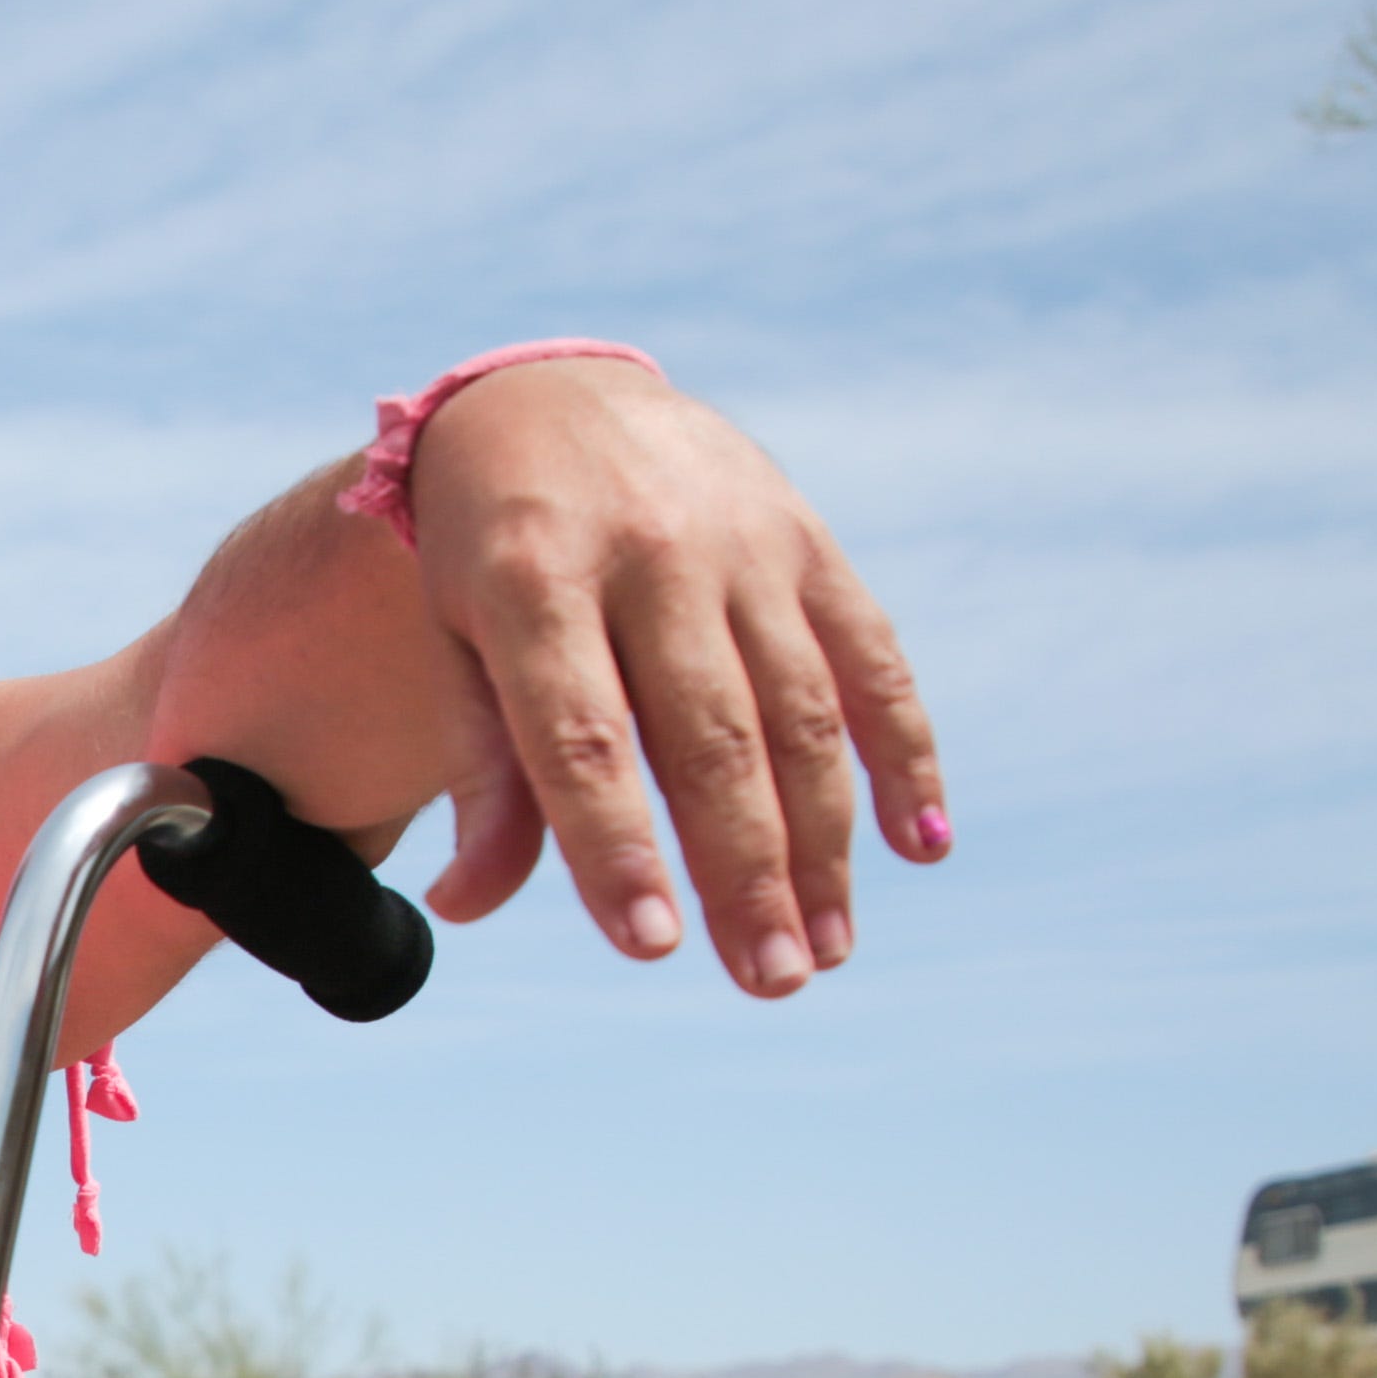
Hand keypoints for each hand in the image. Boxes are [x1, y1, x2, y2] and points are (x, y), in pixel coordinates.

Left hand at [394, 362, 944, 995]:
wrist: (553, 395)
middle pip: (709, 737)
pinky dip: (905, 752)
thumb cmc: (488, 551)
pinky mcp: (808, 540)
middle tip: (770, 982)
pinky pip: (870, 656)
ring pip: (801, 710)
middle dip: (745, 870)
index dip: (616, 844)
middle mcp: (649, 553)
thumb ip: (481, 768)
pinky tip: (919, 846)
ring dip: (825, 840)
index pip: (581, 735)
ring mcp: (743, 541)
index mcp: (535, 578)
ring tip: (826, 950)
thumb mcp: (457, 640)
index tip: (649, 945)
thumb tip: (464, 907)